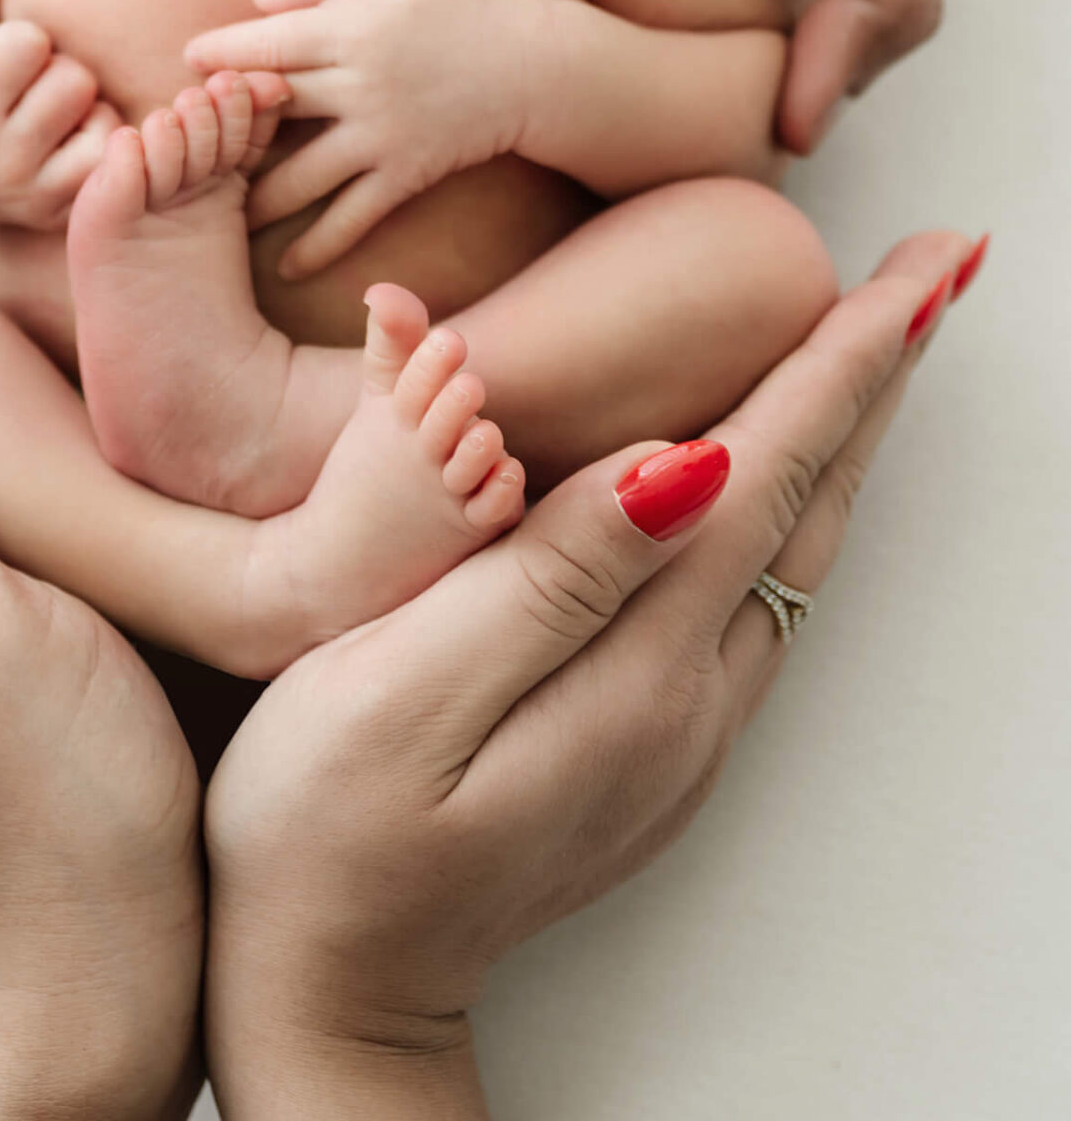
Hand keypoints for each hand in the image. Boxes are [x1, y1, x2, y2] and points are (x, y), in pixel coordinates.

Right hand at [0, 17, 122, 227]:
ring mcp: (32, 194)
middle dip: (56, 71)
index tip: (1, 60)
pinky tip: (67, 137)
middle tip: (27, 88)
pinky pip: (108, 164)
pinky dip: (98, 142)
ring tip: (48, 112)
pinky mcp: (55, 214)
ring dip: (82, 107)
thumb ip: (10, 40)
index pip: (30, 42)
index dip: (21, 40)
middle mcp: (2, 160)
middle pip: (75, 79)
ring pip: (103, 122)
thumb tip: (80, 71)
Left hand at [184, 0, 554, 278]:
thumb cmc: (460, 6)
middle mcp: (360, 85)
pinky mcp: (405, 174)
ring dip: (251, 198)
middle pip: (269, 110)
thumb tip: (255, 0)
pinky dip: (318, 247)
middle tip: (184, 141)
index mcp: (352, 28)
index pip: (265, 45)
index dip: (218, 54)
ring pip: (298, 176)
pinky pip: (352, 217)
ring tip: (209, 211)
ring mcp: (381, 135)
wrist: (536, 66)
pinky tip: (285, 267)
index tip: (185, 65)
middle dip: (221, 126)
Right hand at [203, 228, 973, 1114]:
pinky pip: (747, 590)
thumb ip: (553, 575)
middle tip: (938, 271)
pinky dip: (784, 497)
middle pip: (810, 505)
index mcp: (633, 668)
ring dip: (841, 435)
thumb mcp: (410, 690)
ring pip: (791, 549)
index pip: (766, 472)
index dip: (845, 362)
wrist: (326, 993)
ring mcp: (673, 731)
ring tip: (873, 345)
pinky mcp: (641, 743)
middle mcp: (684, 701)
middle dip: (878, 377)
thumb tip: (682, 464)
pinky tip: (765, 470)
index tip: (920, 271)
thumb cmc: (328, 834)